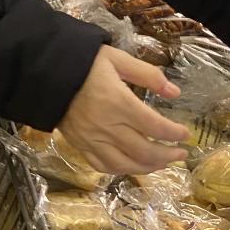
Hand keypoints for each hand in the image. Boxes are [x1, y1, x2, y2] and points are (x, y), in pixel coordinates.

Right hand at [58, 46, 188, 173]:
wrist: (44, 72)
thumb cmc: (84, 62)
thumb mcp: (117, 59)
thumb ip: (147, 75)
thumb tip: (174, 92)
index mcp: (118, 102)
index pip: (154, 126)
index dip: (173, 134)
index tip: (185, 134)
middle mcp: (106, 126)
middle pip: (143, 151)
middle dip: (166, 155)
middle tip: (180, 154)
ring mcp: (92, 139)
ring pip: (124, 164)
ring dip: (148, 168)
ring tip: (162, 163)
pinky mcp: (80, 146)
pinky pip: (103, 166)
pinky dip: (121, 170)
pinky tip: (133, 166)